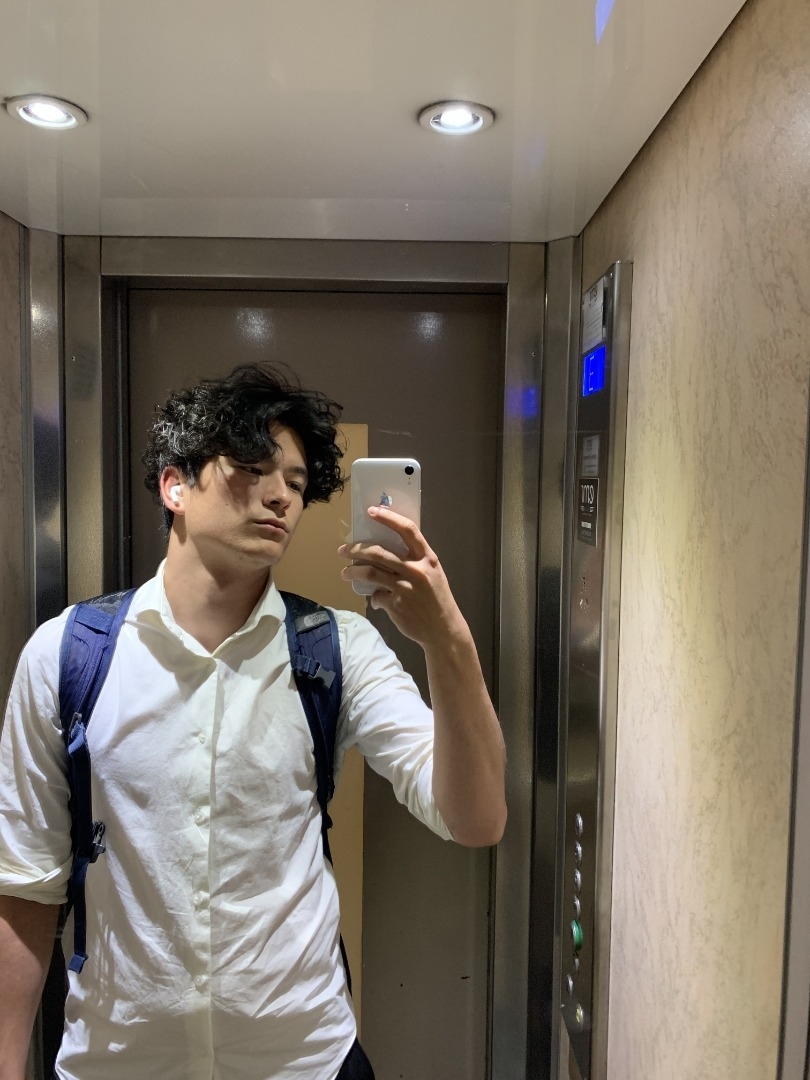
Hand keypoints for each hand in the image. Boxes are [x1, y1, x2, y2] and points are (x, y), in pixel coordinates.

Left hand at [338, 506, 466, 649]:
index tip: (372, 511)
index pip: (407, 530)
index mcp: (427, 558)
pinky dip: (373, 597)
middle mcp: (416, 570)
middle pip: (379, 552)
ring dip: (353, 571)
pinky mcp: (396, 605)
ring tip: (345, 573)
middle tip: (343, 550)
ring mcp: (405, 588)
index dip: (388, 518)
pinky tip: (375, 599)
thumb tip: (385, 552)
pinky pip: (376, 596)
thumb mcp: (433, 573)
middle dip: (356, 549)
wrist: (444, 630)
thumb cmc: (437, 598)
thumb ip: (414, 561)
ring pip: (370, 573)